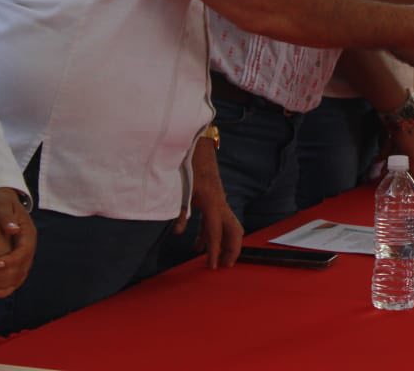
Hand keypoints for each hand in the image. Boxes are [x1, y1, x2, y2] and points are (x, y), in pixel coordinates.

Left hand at [0, 187, 34, 297]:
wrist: (4, 202)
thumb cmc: (1, 202)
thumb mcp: (2, 204)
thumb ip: (5, 216)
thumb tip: (13, 229)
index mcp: (28, 232)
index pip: (24, 251)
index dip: (11, 261)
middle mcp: (28, 246)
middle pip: (23, 267)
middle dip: (5, 276)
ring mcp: (24, 254)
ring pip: (20, 276)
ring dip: (6, 285)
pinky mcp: (17, 260)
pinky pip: (15, 278)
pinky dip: (6, 288)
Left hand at [174, 138, 241, 269]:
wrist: (197, 147)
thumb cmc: (188, 166)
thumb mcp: (179, 189)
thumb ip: (178, 211)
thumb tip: (179, 232)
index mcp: (212, 202)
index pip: (215, 233)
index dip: (213, 252)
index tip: (211, 267)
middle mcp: (221, 203)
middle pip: (235, 231)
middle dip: (232, 250)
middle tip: (225, 266)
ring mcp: (220, 201)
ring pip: (229, 227)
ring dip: (223, 244)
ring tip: (213, 260)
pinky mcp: (214, 200)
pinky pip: (218, 221)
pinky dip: (212, 234)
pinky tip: (198, 244)